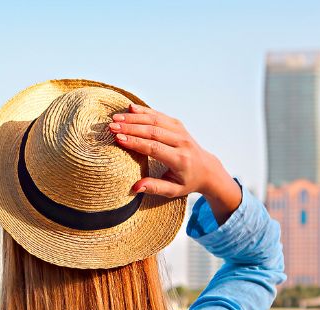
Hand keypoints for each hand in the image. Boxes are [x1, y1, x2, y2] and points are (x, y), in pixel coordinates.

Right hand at [108, 104, 241, 223]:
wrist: (207, 169)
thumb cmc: (187, 182)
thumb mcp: (173, 191)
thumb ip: (155, 187)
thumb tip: (135, 187)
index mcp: (180, 159)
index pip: (154, 148)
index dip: (135, 142)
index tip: (118, 139)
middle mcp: (182, 142)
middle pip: (153, 131)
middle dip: (131, 127)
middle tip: (112, 127)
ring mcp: (181, 131)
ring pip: (155, 120)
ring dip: (135, 118)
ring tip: (116, 118)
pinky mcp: (178, 125)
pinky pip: (160, 115)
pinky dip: (145, 111)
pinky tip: (130, 108)